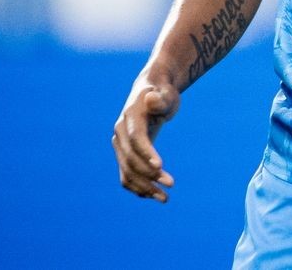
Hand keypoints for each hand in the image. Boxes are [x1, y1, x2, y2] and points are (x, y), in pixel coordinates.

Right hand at [112, 79, 178, 201]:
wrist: (150, 95)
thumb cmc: (161, 94)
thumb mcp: (165, 94)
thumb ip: (160, 99)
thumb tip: (152, 99)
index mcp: (130, 118)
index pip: (136, 138)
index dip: (146, 152)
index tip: (161, 166)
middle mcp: (120, 133)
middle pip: (131, 158)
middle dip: (149, 174)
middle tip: (171, 184)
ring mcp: (120, 146)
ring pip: (127, 171)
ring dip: (144, 187)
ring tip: (165, 198)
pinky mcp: (124, 155)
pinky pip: (126, 176)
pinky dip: (138, 188)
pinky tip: (154, 196)